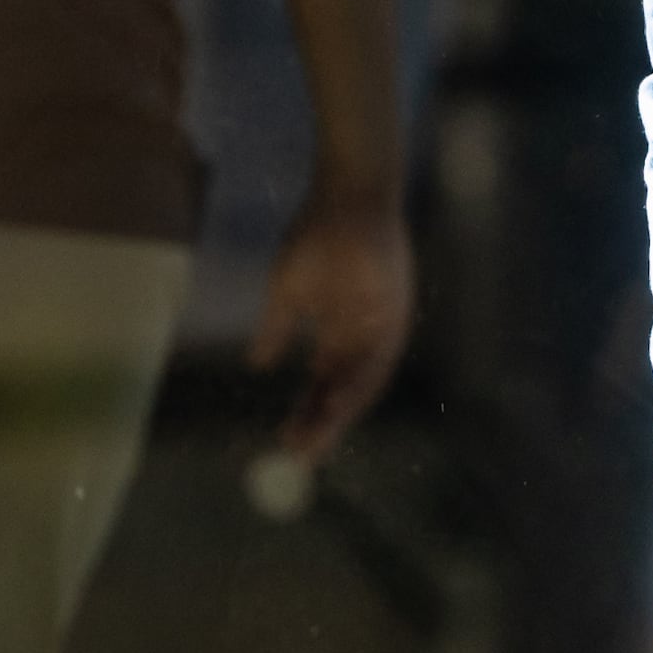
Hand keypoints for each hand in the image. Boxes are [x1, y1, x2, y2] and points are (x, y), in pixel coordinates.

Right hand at [251, 189, 415, 462]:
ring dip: (339, 414)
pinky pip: (380, 359)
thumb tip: (257, 364)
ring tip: (315, 441)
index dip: (306, 413)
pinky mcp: (395, 315)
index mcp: (338, 333)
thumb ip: (276, 329)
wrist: (347, 197)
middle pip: (343, 393)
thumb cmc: (316, 236)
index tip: (285, 440)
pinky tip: (337, 404)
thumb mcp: (286, 290)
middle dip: (322, 426)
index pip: (323, 384)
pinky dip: (359, 384)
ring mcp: (380, 328)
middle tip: (300, 456)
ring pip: (362, 384)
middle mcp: (362, 338)